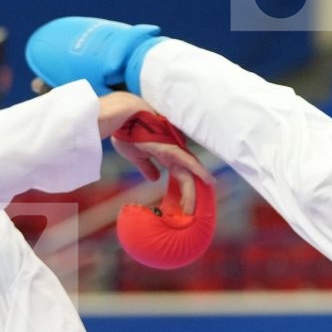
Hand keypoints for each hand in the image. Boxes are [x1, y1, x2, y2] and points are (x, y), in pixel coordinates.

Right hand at [94, 92, 212, 215]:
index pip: (180, 175)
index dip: (183, 190)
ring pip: (189, 174)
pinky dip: (200, 172)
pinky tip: (210, 182)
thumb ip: (147, 167)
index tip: (182, 206)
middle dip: (188, 196)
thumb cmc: (127, 132)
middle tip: (188, 213)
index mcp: (165, 154)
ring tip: (192, 210)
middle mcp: (174, 152)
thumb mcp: (136, 156)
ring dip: (191, 192)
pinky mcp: (172, 147)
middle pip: (186, 177)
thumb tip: (155, 180)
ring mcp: (174, 149)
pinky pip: (189, 162)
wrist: (121, 117)